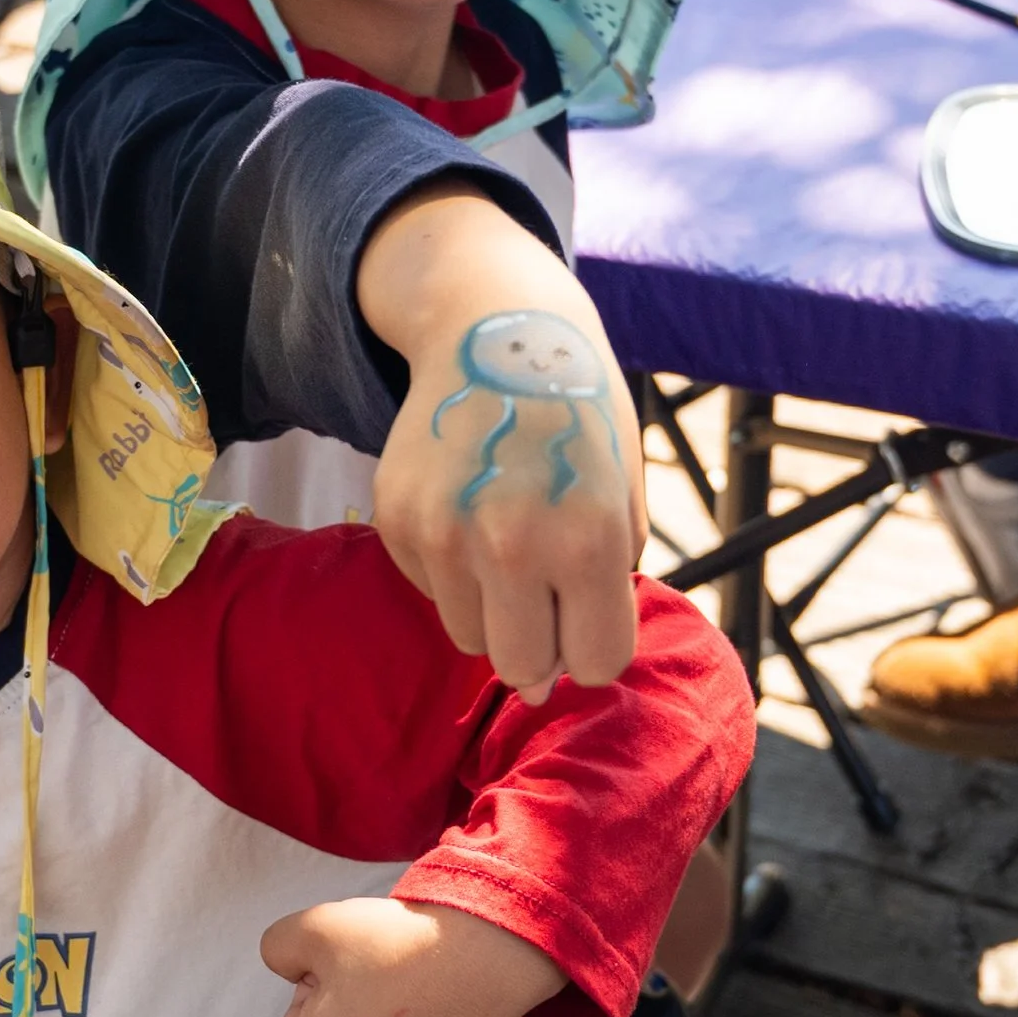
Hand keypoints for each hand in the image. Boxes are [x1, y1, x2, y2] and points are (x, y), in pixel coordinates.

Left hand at [265, 894, 561, 1016]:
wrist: (485, 957)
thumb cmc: (394, 944)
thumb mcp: (314, 927)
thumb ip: (278, 948)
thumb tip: (290, 970)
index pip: (302, 1008)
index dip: (326, 976)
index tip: (360, 958)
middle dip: (354, 1002)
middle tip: (388, 968)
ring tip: (418, 982)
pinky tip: (441, 999)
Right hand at [361, 193, 645, 700]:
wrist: (492, 331)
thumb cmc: (577, 419)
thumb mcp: (622, 497)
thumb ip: (603, 592)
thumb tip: (541, 685)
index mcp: (586, 540)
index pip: (597, 662)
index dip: (599, 640)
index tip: (593, 603)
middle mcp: (510, 544)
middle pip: (523, 668)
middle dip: (543, 643)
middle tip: (549, 586)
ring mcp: (442, 534)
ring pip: (470, 637)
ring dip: (495, 608)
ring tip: (507, 538)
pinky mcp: (395, 522)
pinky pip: (432, 593)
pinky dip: (454, 571)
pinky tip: (470, 509)